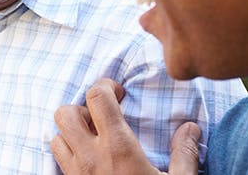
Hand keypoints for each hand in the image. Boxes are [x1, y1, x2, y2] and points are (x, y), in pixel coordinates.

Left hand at [51, 78, 199, 174]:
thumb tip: (191, 129)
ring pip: (55, 136)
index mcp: (118, 148)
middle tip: (103, 117)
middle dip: (81, 108)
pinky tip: (89, 160)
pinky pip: (57, 161)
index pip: (96, 97)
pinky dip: (67, 152)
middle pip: (65, 113)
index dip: (105, 86)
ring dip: (71, 131)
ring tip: (95, 138)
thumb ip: (185, 154)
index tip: (119, 93)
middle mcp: (90, 157)